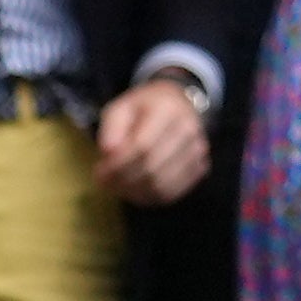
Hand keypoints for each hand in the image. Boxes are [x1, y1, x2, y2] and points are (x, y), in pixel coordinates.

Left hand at [93, 72, 214, 208]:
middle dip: (123, 181)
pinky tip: (135, 191)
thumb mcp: (121, 107)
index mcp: (167, 109)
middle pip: (152, 168)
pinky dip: (149, 198)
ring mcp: (198, 150)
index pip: (142, 146)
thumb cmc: (145, 107)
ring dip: (134, 193)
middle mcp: (188, 129)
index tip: (99, 172)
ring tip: (117, 187)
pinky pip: (173, 193)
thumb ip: (112, 128)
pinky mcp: (200, 167)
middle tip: (104, 183)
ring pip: (162, 185)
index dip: (118, 164)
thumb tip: (108, 153)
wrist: (179, 103)